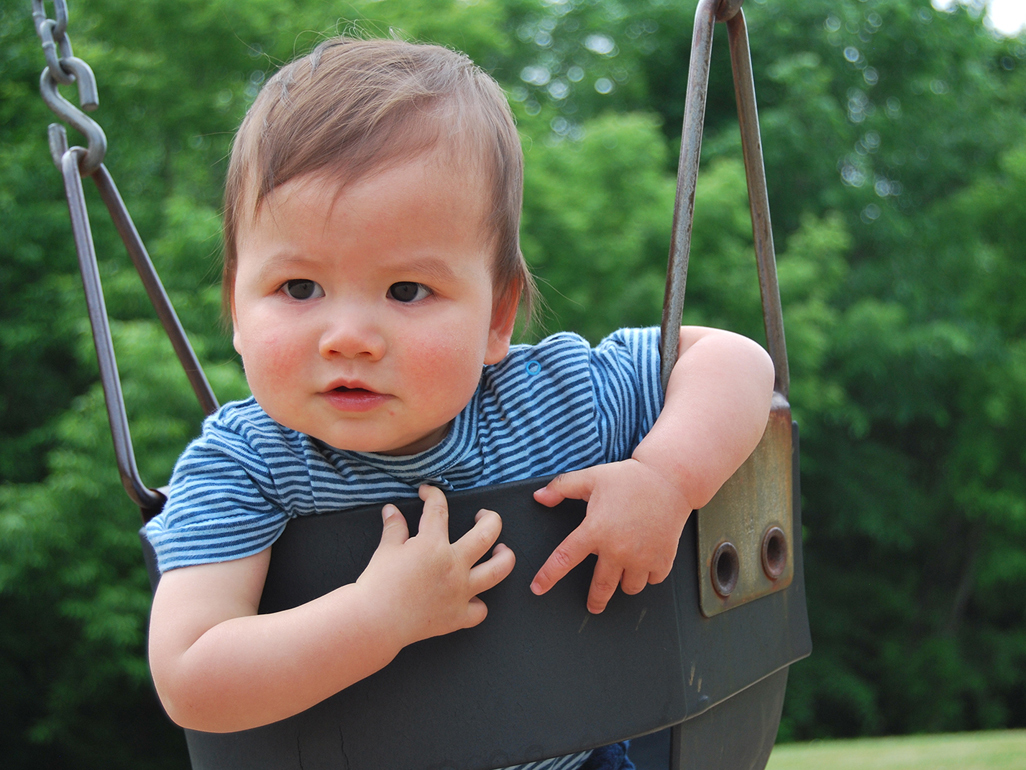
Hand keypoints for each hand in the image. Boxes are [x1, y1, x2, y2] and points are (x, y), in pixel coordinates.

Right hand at [358, 485, 515, 644]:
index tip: (428, 493)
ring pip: (498, 570)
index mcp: (432, 545)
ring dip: (504, 557)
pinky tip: (473, 597)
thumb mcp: (386, 550)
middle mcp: (453, 565)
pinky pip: (480, 609)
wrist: (374, 622)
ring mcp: (460, 591)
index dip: (433, 495)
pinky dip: (478, 603)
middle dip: (491, 518)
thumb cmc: (377, 585)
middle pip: (488, 533)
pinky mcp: (458, 616)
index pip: (439, 509)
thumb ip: (394, 527)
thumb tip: (391, 509)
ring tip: (501, 551)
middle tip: (484, 516)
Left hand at [531, 461, 691, 613]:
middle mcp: (617, 550)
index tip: (538, 589)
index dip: (548, 577)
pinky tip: (644, 563)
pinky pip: (651, 581)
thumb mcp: (591, 477)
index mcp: (595, 530)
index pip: (564, 560)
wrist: (670, 479)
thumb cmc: (629, 478)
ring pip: (628, 588)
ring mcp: (642, 558)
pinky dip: (647, 576)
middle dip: (595, 600)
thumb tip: (538, 498)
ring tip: (623, 572)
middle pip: (601, 589)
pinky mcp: (663, 560)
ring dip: (623, 584)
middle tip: (592, 605)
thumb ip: (561, 487)